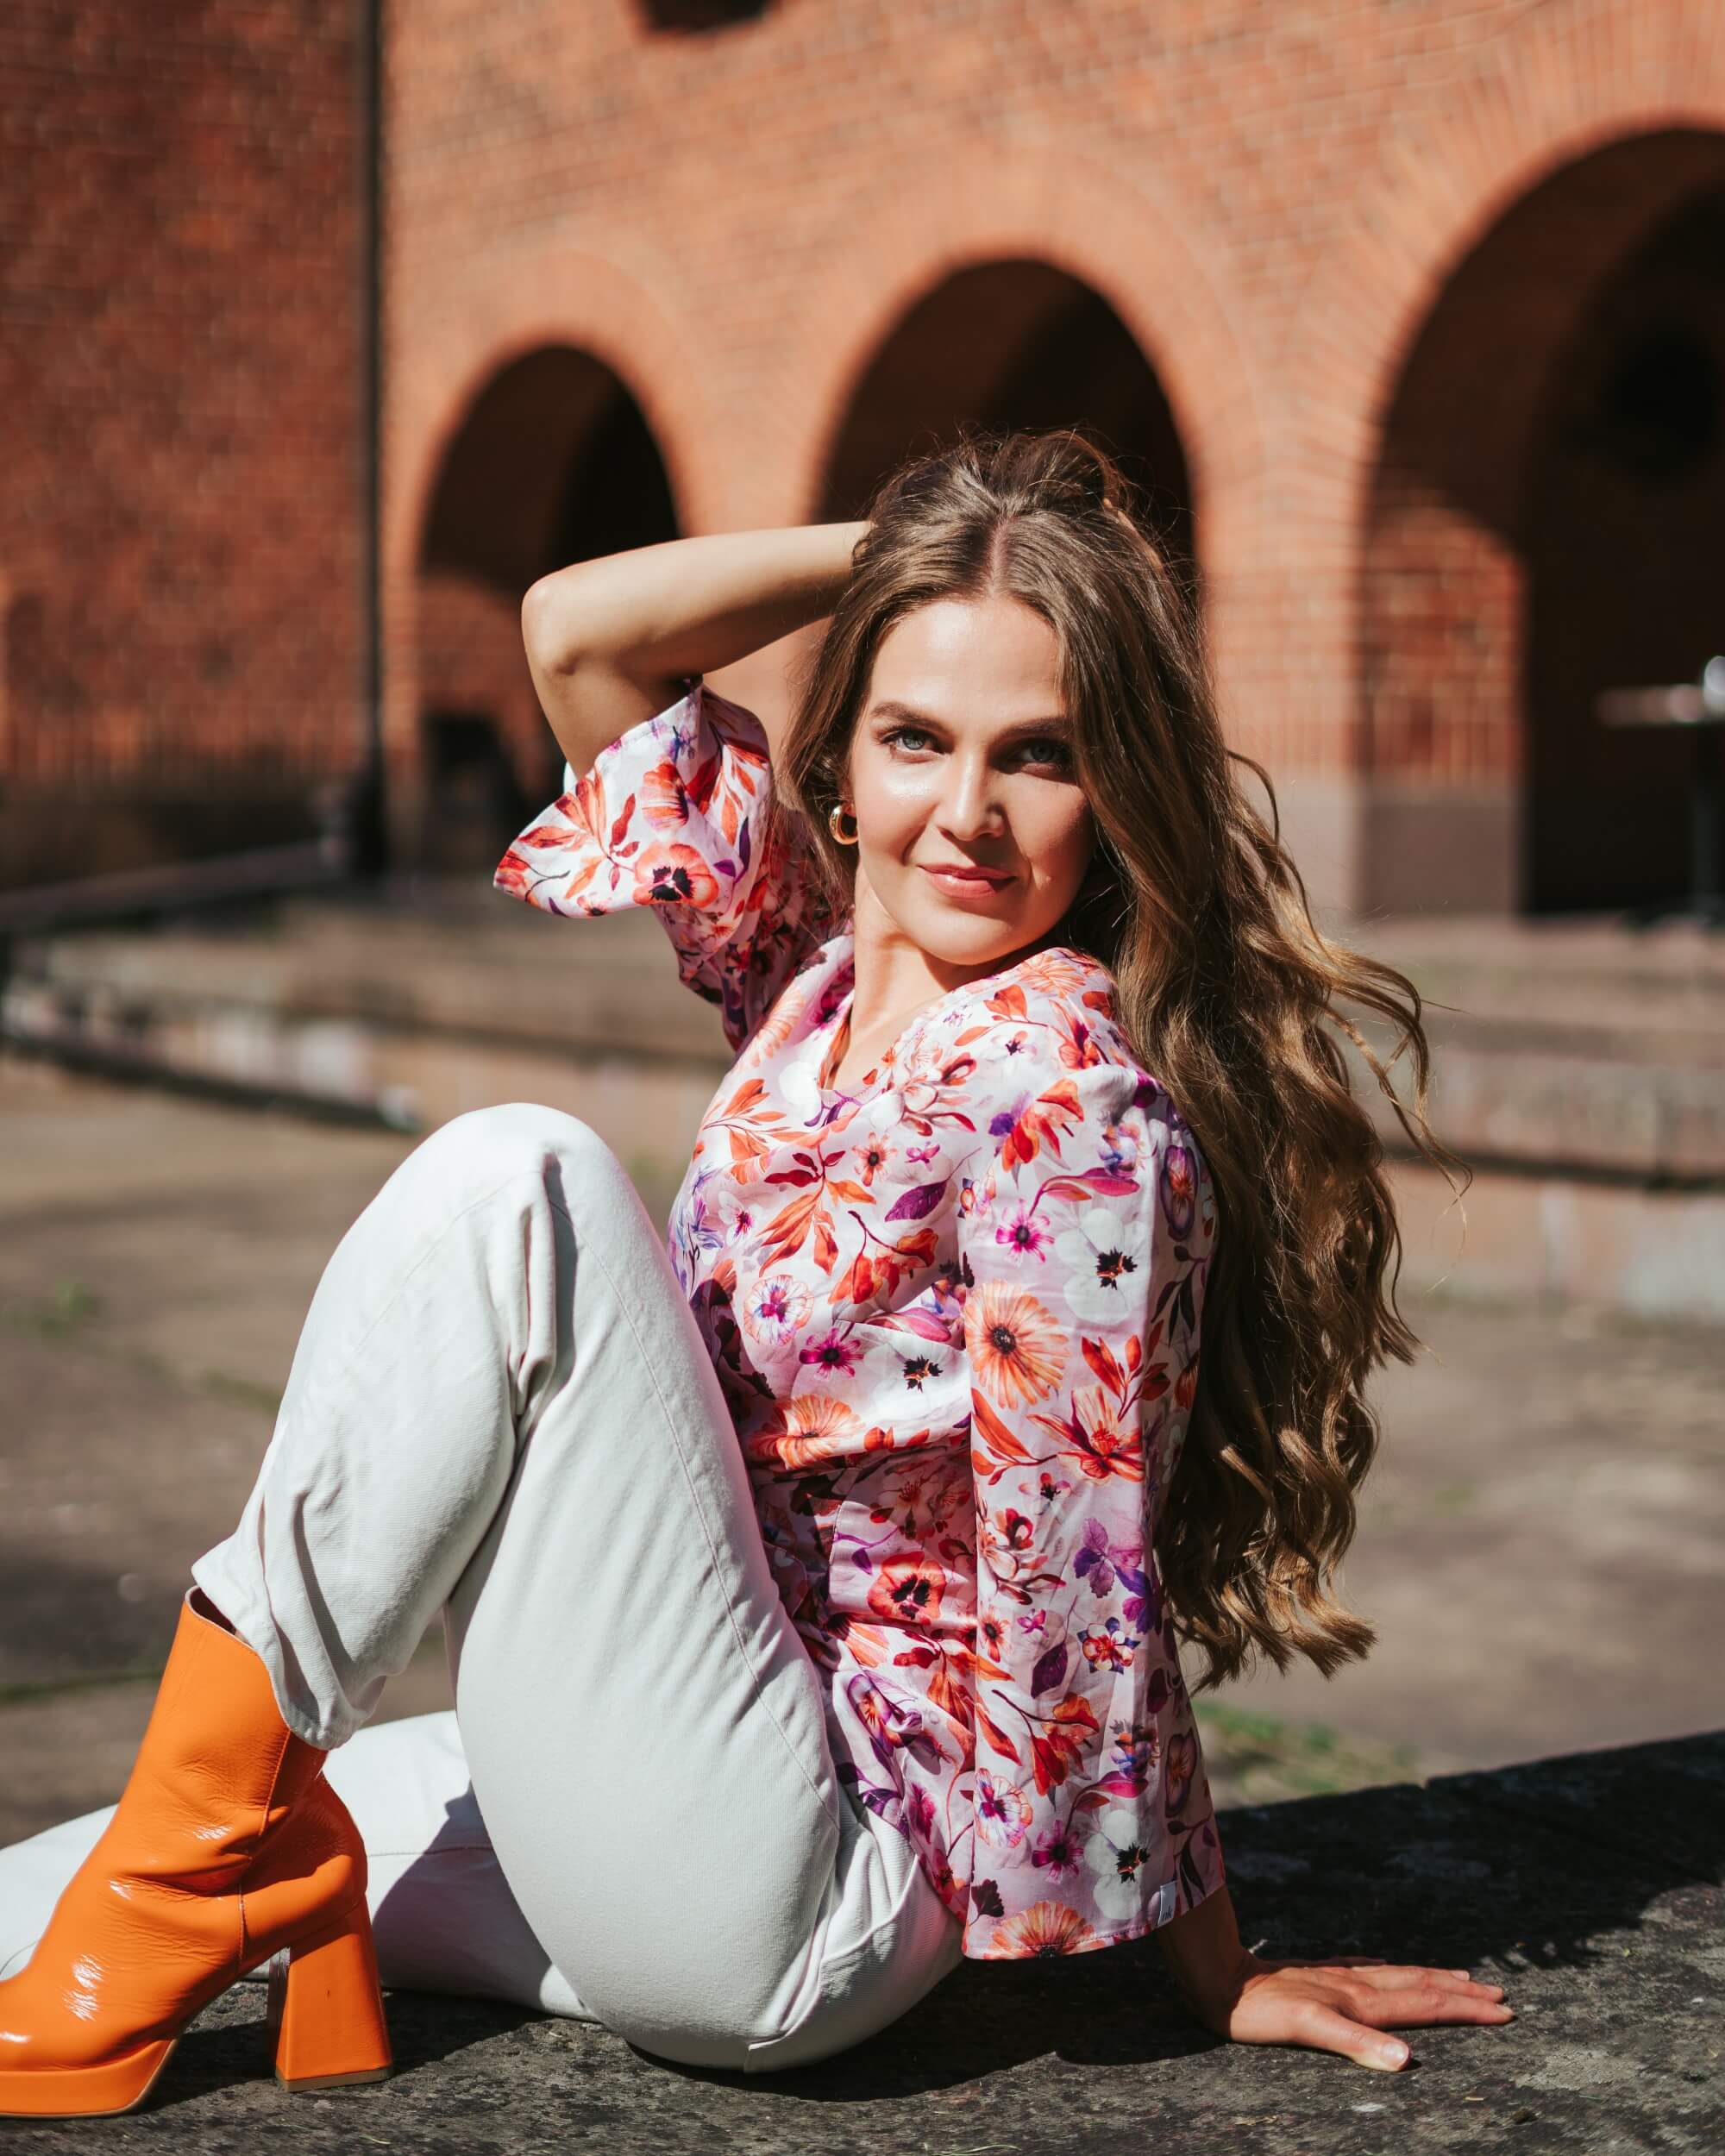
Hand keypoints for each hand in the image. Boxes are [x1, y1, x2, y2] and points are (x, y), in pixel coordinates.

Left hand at [1181, 1947, 1515, 2070]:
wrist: (1218, 1978)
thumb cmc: (1259, 2012)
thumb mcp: (1306, 2031)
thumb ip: (1356, 2043)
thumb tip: (1407, 2060)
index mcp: (1360, 2001)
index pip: (1425, 2005)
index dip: (1465, 2010)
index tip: (1504, 2011)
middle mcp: (1356, 1985)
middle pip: (1421, 1986)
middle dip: (1462, 1993)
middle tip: (1501, 1996)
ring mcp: (1340, 1977)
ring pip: (1400, 1976)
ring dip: (1436, 1980)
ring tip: (1463, 1979)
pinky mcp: (1321, 1975)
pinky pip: (1373, 1971)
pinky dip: (1398, 1973)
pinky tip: (1392, 1971)